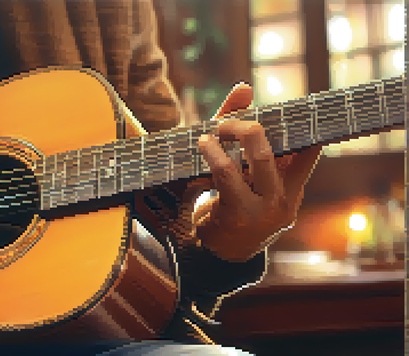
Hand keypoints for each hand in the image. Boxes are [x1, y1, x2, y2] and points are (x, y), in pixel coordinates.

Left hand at [194, 84, 321, 261]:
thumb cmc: (234, 210)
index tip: (290, 107)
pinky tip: (204, 144)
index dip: (300, 127)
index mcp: (291, 191)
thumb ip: (243, 137)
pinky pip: (228, 176)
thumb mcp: (245, 180)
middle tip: (231, 122)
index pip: (307, 151)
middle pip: (275, 151)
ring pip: (257, 160)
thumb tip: (243, 86)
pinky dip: (214, 155)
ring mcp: (262, 210)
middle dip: (251, 128)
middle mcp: (281, 200)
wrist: (218, 258)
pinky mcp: (239, 215)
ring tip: (213, 131)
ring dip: (232, 137)